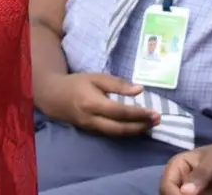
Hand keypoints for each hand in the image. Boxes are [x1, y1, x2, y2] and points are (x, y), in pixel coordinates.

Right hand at [40, 71, 159, 136]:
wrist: (54, 97)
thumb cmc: (77, 83)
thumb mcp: (96, 78)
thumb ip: (118, 84)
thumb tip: (139, 90)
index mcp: (93, 103)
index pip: (120, 112)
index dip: (138, 114)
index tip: (153, 112)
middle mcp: (92, 120)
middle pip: (120, 129)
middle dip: (140, 126)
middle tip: (157, 120)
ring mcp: (92, 128)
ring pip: (117, 134)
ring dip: (136, 131)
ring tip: (151, 124)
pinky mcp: (92, 132)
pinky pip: (112, 134)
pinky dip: (126, 132)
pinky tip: (137, 127)